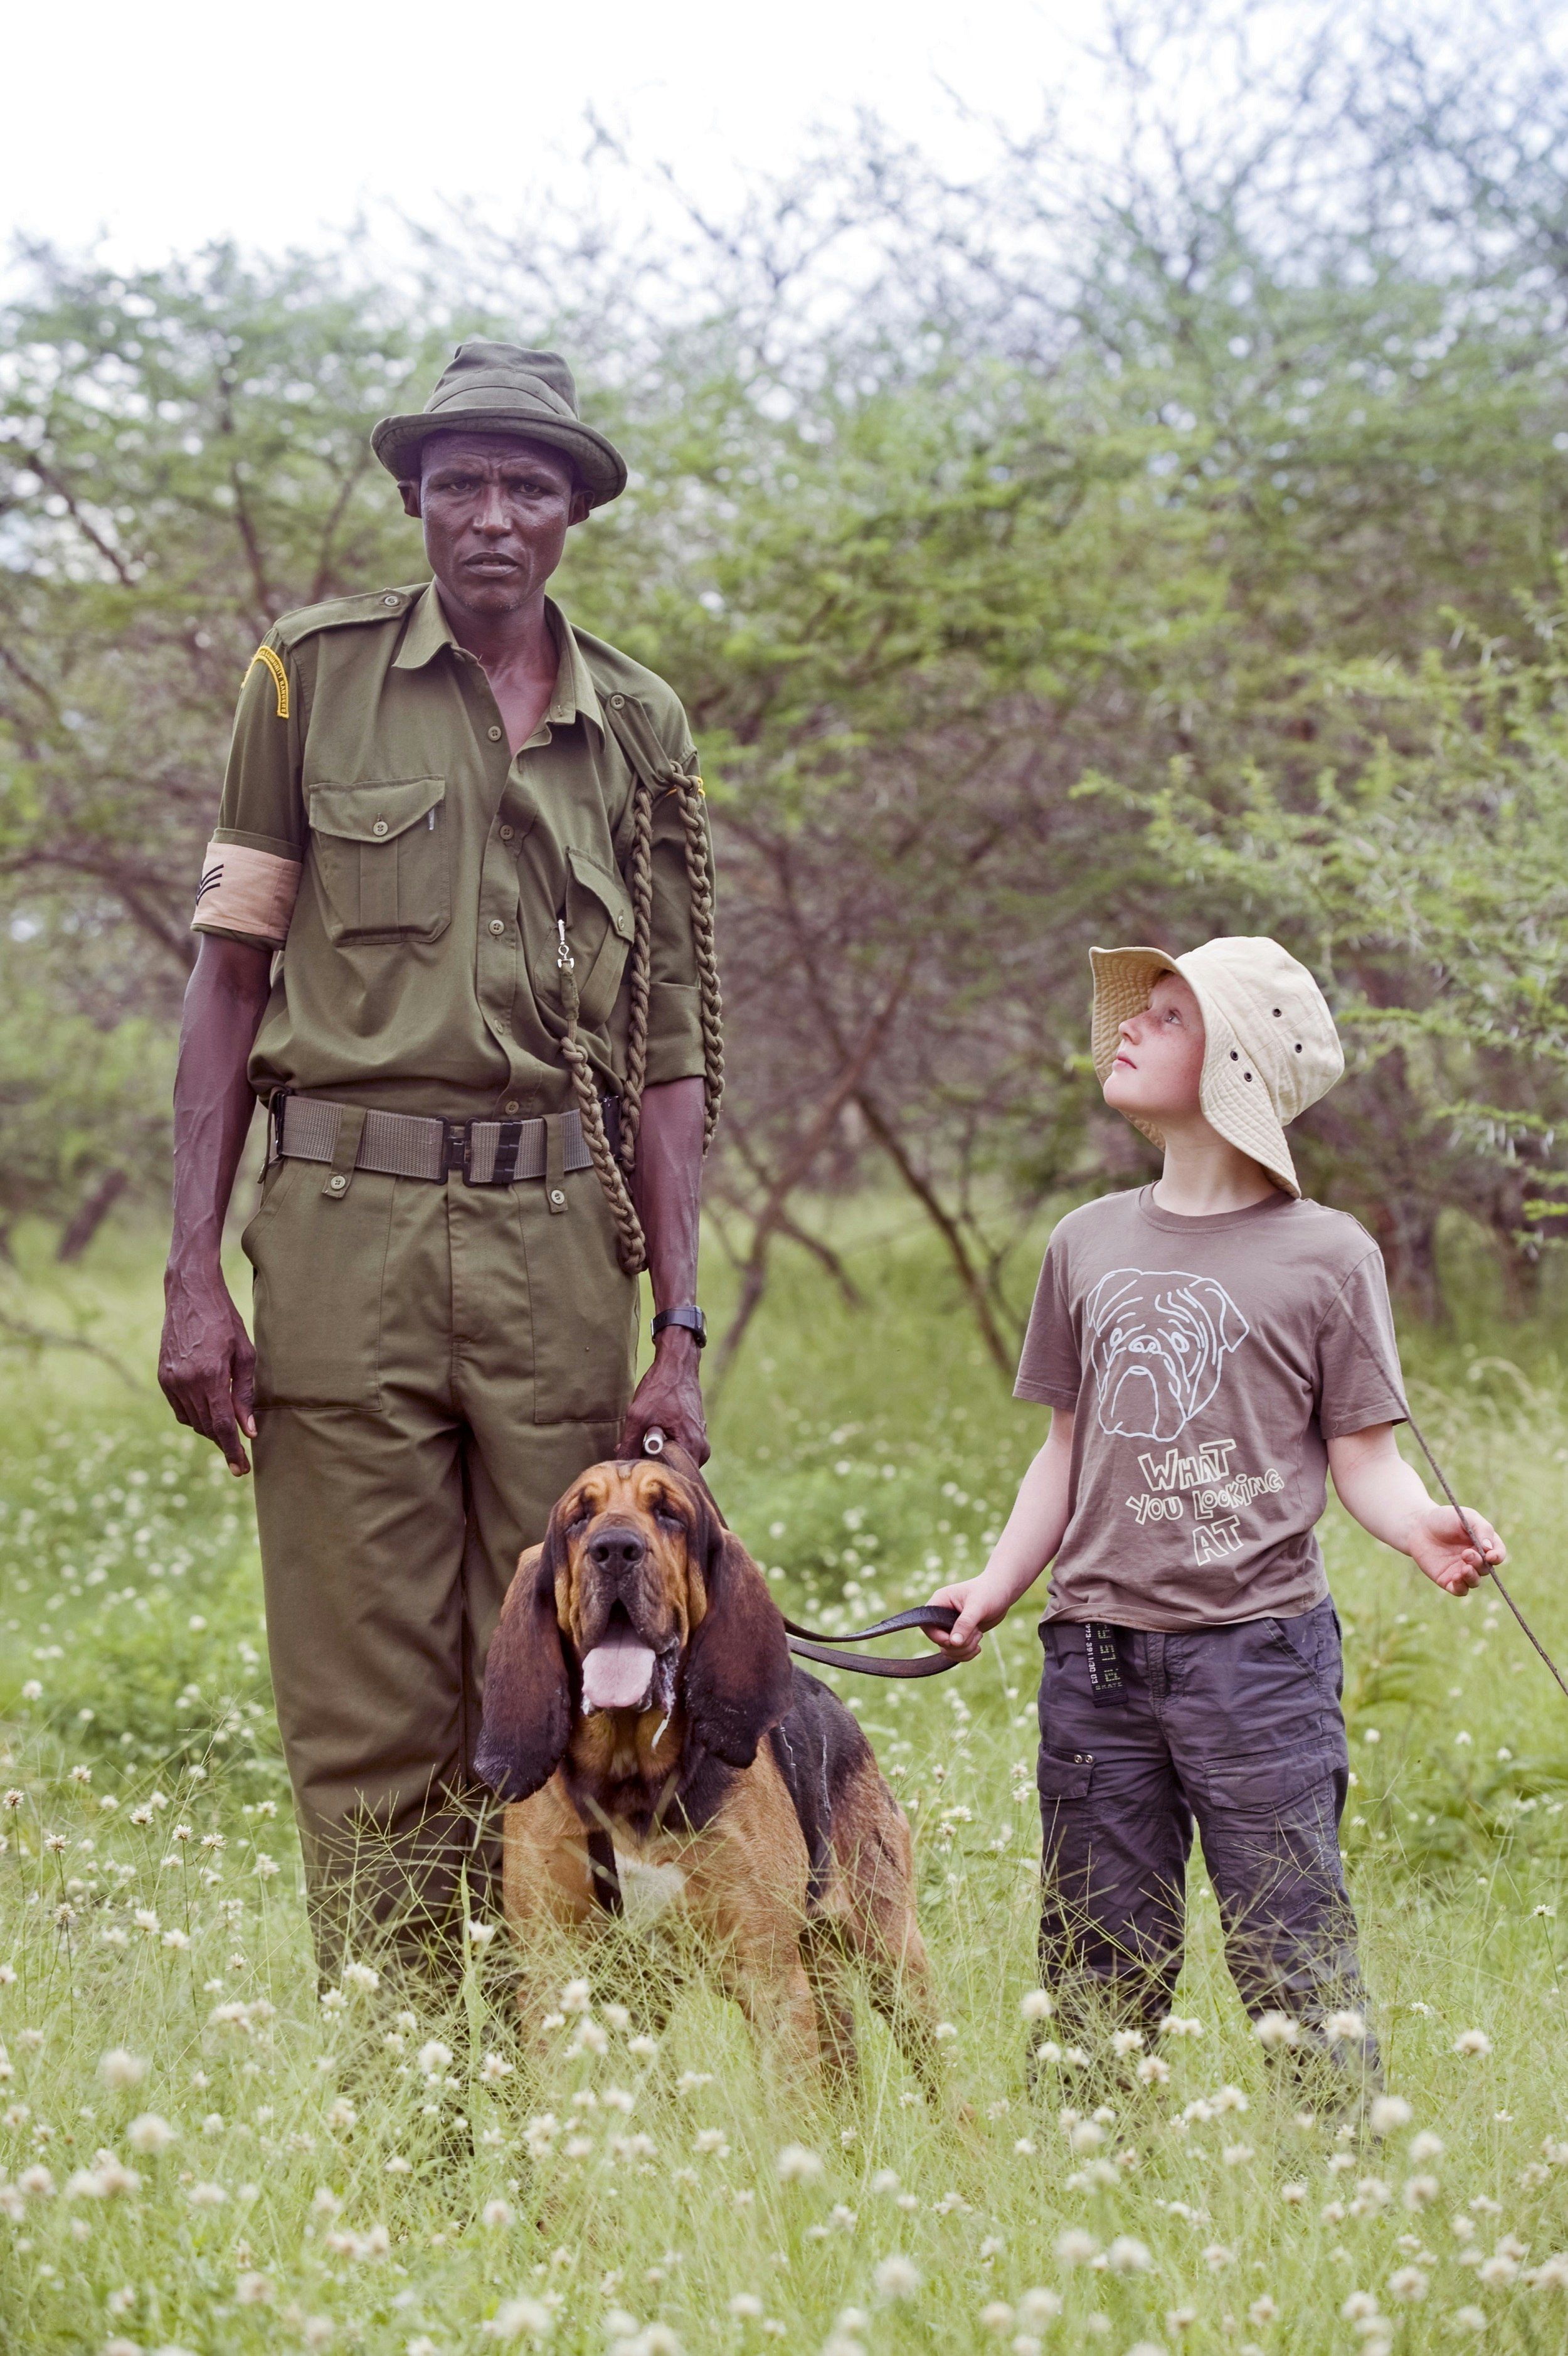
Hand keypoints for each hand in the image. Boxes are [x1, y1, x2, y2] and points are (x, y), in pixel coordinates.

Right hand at [159, 1264, 256, 1475]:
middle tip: (241, 1454)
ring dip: (210, 1430)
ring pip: (191, 1421)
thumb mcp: (245, 1355)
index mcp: (209, 1376)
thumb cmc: (225, 1320)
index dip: (232, 1450)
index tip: (242, 1470)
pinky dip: (195, 1416)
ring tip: (228, 1431)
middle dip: (223, 1442)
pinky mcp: (162, 1376)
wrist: (190, 1294)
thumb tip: (248, 1430)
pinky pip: (180, 1409)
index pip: (221, 1426)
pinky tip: (209, 1411)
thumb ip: (245, 1395)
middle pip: (206, 1427)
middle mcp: (185, 1382)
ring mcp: (170, 1380)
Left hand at [618, 1330, 707, 1464]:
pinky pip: (678, 1451)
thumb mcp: (638, 1416)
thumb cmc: (661, 1388)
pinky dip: (663, 1446)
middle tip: (634, 1451)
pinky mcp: (696, 1437)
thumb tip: (622, 1466)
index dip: (649, 1471)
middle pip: (673, 1471)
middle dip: (651, 1463)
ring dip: (656, 1454)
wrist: (677, 1365)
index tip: (634, 1462)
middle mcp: (701, 1450)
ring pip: (674, 1461)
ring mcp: (701, 1444)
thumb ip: (630, 1444)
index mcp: (692, 1447)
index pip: (670, 1476)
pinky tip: (651, 1435)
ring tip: (643, 1439)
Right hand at [925, 1570, 1012, 1660]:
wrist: (1002, 1592)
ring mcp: (950, 1626)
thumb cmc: (989, 1592)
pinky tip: (978, 1646)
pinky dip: (967, 1653)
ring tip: (979, 1637)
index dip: (939, 1637)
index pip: (927, 1625)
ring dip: (964, 1650)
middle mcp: (941, 1615)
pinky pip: (956, 1652)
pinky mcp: (960, 1634)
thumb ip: (965, 1623)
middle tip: (976, 1634)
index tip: (957, 1639)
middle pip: (939, 1641)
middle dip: (959, 1645)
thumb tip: (953, 1643)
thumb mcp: (978, 1606)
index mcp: (940, 1601)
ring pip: (948, 1649)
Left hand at [1407, 1500, 1505, 1595]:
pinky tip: (1456, 1577)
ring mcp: (1462, 1570)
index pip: (1498, 1554)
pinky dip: (1461, 1587)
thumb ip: (1482, 1529)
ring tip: (1464, 1568)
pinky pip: (1460, 1590)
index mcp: (1484, 1544)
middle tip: (1466, 1553)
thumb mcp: (1467, 1517)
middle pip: (1486, 1568)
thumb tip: (1489, 1550)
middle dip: (1479, 1563)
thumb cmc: (1444, 1519)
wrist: (1418, 1526)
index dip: (1498, 1556)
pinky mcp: (1448, 1579)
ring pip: (1475, 1581)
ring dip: (1472, 1577)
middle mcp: (1476, 1560)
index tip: (1490, 1556)